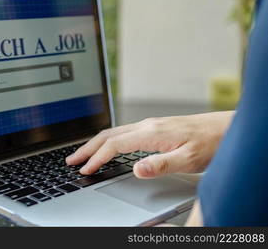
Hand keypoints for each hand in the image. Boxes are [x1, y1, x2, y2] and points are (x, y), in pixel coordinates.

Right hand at [66, 111, 233, 177]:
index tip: (85, 169)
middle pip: (107, 134)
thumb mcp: (189, 159)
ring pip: (114, 132)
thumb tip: (137, 169)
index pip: (114, 145)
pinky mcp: (154, 127)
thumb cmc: (210, 143)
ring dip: (95, 143)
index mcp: (151, 133)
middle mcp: (147, 125)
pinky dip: (108, 140)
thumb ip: (161, 164)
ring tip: (84, 154)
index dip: (96, 158)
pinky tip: (109, 147)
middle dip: (87, 147)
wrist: (225, 128)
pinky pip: (123, 132)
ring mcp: (149, 125)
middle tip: (71, 159)